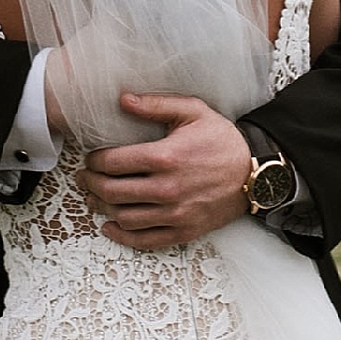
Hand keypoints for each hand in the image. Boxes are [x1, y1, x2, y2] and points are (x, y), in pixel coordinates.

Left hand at [81, 91, 255, 243]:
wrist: (255, 173)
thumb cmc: (222, 140)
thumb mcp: (193, 111)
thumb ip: (156, 105)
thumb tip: (122, 99)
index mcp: (166, 156)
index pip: (113, 163)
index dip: (94, 161)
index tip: (90, 159)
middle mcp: (167, 188)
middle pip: (112, 192)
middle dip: (91, 184)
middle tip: (84, 178)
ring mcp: (175, 213)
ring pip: (124, 217)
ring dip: (102, 208)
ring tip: (94, 199)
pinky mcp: (184, 231)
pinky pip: (145, 240)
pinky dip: (122, 236)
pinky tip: (109, 226)